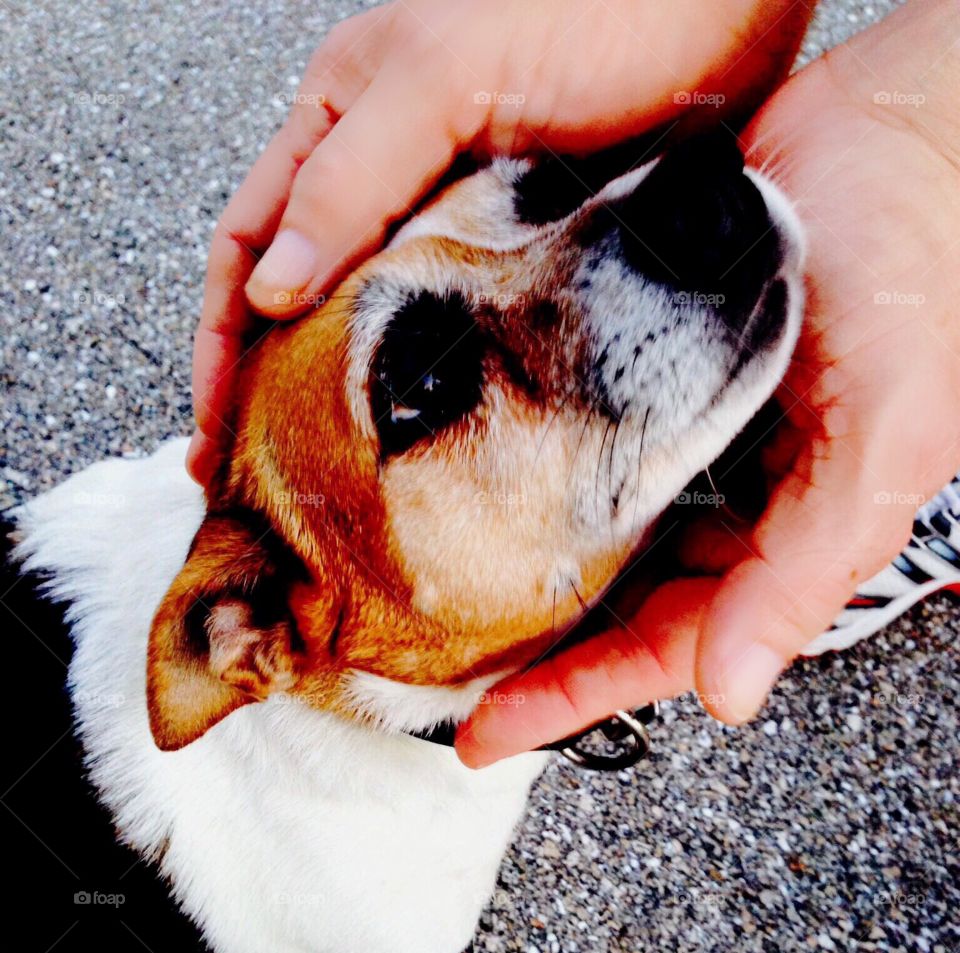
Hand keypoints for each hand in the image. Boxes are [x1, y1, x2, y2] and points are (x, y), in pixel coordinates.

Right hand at [188, 0, 809, 483]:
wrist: (726, 13)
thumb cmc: (593, 6)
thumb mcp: (445, 78)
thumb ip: (350, 179)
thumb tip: (270, 293)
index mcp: (343, 118)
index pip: (250, 243)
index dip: (221, 340)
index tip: (217, 430)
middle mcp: (389, 175)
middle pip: (307, 298)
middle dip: (274, 389)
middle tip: (262, 482)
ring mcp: (458, 224)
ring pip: (382, 327)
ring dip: (353, 400)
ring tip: (335, 484)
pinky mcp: (522, 259)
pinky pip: (460, 336)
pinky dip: (436, 389)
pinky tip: (428, 439)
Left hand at [457, 0, 959, 766]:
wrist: (904, 130)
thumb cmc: (924, 278)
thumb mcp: (881, 443)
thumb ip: (803, 572)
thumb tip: (731, 694)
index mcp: (780, 539)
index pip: (662, 645)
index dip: (573, 699)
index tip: (485, 738)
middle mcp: (726, 499)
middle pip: (613, 602)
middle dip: (532, 647)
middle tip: (430, 669)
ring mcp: (683, 435)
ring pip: (588, 527)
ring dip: (519, 562)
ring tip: (429, 591)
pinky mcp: (646, 367)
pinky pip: (576, 435)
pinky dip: (527, 462)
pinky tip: (472, 472)